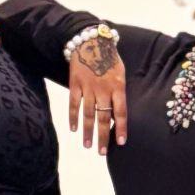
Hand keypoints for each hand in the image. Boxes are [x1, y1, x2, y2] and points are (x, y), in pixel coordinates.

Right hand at [68, 34, 126, 153]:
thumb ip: (119, 93)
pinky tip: (73, 129)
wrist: (91, 41)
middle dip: (103, 136)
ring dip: (88, 131)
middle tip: (102, 153)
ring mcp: (88, 87)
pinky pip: (73, 104)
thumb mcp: (121, 74)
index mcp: (118, 87)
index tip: (121, 143)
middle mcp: (103, 89)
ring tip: (88, 146)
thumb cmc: (109, 59)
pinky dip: (73, 117)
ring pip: (88, 114)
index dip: (121, 128)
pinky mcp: (75, 84)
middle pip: (104, 117)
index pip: (121, 112)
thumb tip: (117, 115)